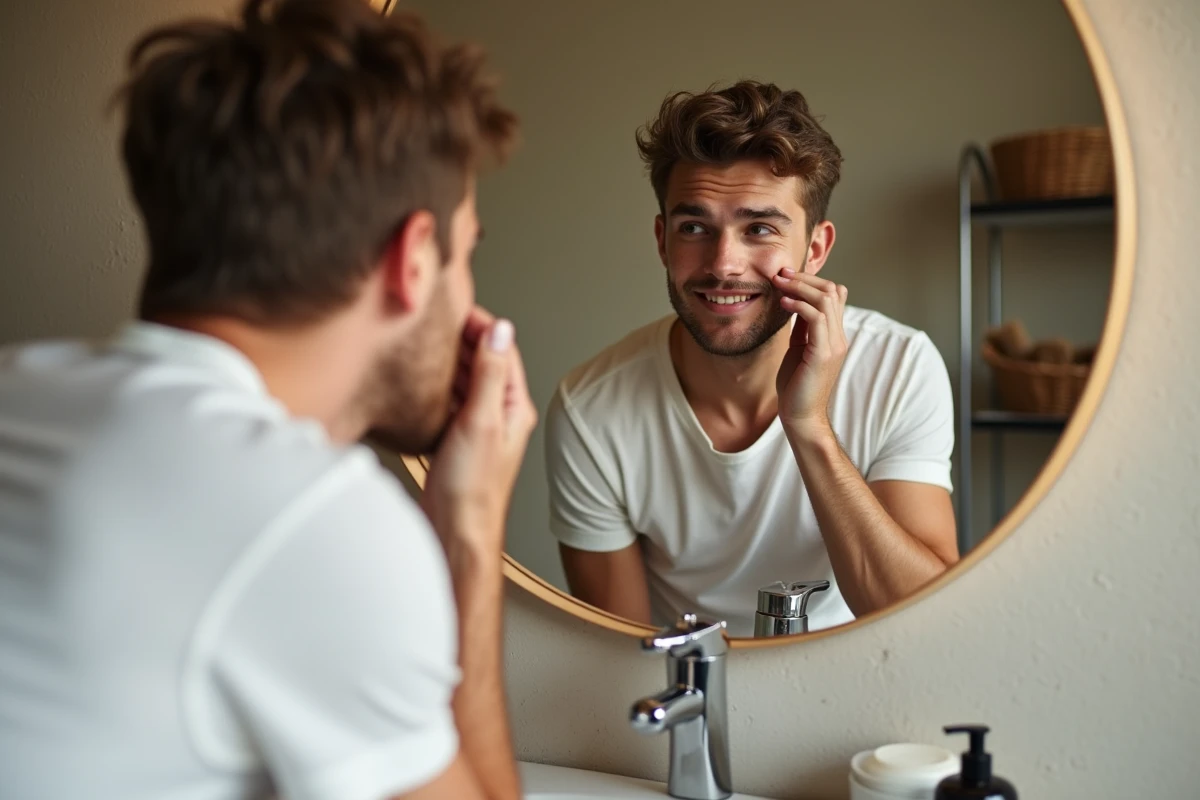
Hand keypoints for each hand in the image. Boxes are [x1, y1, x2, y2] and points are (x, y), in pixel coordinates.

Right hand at [421, 306, 536, 556]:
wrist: (455, 531)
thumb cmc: (472, 489)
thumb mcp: (480, 422)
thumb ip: (488, 375)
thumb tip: (500, 331)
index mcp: (512, 406)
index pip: (502, 352)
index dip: (482, 326)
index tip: (459, 306)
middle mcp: (497, 414)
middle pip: (481, 362)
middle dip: (461, 338)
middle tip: (436, 318)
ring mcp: (476, 427)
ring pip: (463, 381)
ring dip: (447, 361)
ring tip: (424, 341)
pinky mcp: (455, 440)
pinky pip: (447, 402)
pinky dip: (435, 386)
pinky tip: (419, 379)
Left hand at [772, 268, 848, 435]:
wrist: (801, 416)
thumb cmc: (796, 385)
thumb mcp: (799, 349)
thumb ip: (802, 328)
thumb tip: (796, 304)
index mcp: (834, 335)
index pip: (834, 295)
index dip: (811, 281)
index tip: (786, 276)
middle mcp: (838, 337)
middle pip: (832, 291)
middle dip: (805, 278)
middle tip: (781, 273)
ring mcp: (834, 345)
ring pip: (826, 300)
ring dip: (800, 287)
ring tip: (779, 283)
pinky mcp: (824, 353)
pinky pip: (816, 318)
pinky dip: (799, 305)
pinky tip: (783, 302)